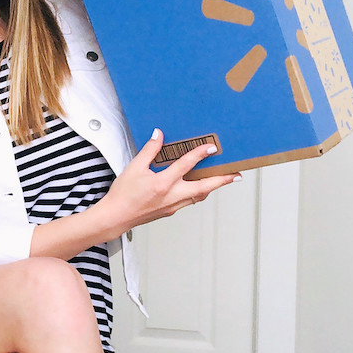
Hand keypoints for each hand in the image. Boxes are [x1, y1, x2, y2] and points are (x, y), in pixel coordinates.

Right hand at [94, 129, 241, 235]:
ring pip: (199, 196)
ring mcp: (173, 206)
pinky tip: (198, 187)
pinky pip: (189, 201)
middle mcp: (172, 196)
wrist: (116, 217)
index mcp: (163, 183)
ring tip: (222, 180)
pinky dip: (198, 193)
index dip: (200, 154)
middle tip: (236, 175)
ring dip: (211, 187)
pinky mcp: (170, 211)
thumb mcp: (134, 168)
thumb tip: (158, 135)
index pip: (186, 165)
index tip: (211, 148)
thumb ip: (149, 150)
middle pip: (204, 187)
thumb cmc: (123, 195)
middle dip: (222, 181)